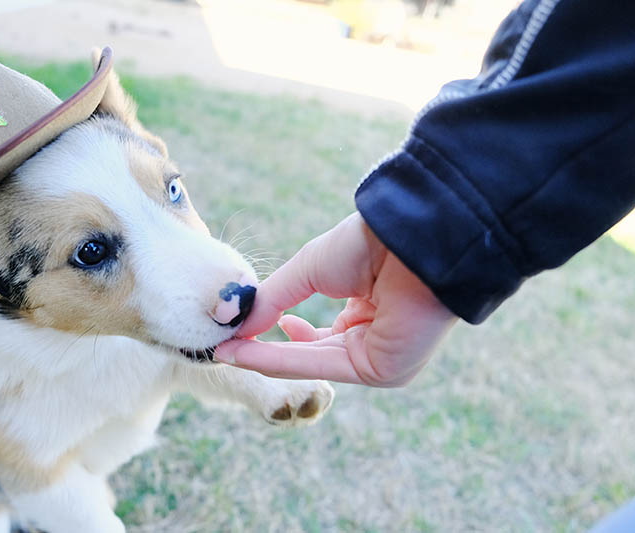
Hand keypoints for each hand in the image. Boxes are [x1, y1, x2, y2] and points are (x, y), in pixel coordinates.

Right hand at [214, 212, 456, 386]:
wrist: (409, 237)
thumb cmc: (367, 244)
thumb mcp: (308, 269)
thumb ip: (271, 299)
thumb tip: (233, 324)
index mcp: (364, 310)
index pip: (313, 335)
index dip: (271, 335)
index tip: (235, 334)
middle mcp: (372, 338)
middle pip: (309, 354)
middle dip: (264, 351)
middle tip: (225, 348)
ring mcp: (379, 357)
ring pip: (311, 363)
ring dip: (265, 358)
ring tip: (229, 350)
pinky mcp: (383, 370)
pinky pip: (322, 366)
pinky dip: (282, 359)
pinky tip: (248, 352)